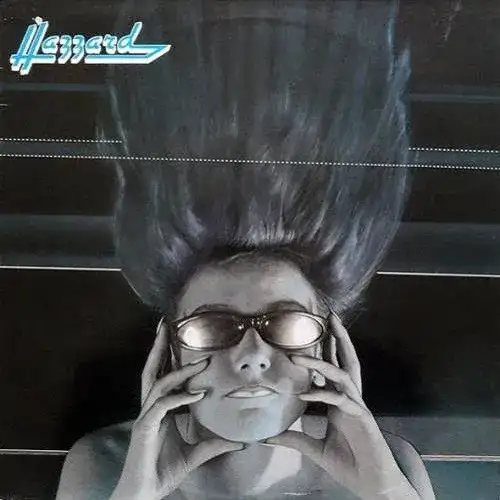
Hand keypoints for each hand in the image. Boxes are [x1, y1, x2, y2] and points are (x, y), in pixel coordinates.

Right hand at [110, 321, 243, 499]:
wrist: (144, 494)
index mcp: (158, 410)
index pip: (161, 375)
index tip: (174, 336)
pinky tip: (198, 394)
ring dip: (179, 372)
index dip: (166, 356)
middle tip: (164, 324)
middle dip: (157, 347)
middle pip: (151, 371)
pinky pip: (162, 407)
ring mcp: (145, 418)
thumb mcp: (195, 455)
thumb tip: (241, 442)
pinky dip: (180, 398)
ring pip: (159, 385)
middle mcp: (150, 409)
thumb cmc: (163, 472)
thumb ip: (214, 445)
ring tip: (201, 362)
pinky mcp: (145, 430)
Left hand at [265, 314, 419, 499]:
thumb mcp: (314, 449)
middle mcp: (350, 399)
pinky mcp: (362, 420)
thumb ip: (295, 438)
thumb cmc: (349, 464)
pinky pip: (342, 402)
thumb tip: (268, 435)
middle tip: (330, 315)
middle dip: (339, 338)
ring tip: (300, 354)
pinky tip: (306, 394)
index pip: (334, 368)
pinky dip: (324, 395)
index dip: (327, 349)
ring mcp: (357, 407)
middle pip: (347, 361)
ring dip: (323, 362)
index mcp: (340, 401)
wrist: (373, 486)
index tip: (316, 330)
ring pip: (343, 376)